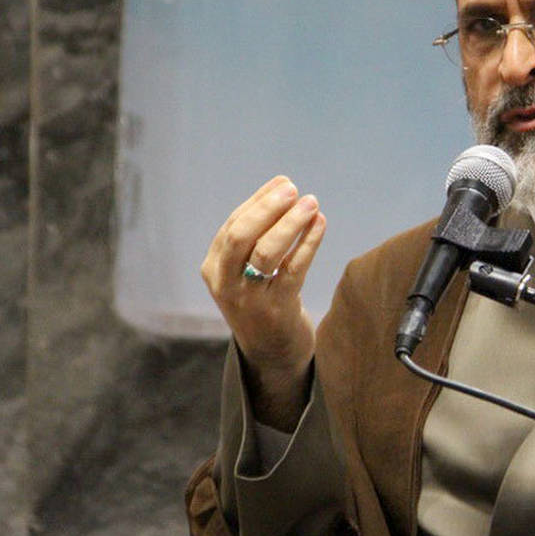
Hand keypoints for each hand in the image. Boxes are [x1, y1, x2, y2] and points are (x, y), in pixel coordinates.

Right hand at [201, 175, 326, 429]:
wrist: (271, 353)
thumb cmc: (263, 299)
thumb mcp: (246, 270)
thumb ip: (259, 233)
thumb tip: (283, 185)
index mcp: (213, 268)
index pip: (233, 226)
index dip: (259, 201)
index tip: (283, 182)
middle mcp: (225, 284)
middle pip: (241, 237)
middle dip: (267, 209)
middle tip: (294, 190)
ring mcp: (250, 299)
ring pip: (267, 253)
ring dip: (291, 224)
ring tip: (312, 203)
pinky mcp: (277, 310)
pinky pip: (293, 270)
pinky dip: (308, 243)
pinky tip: (321, 224)